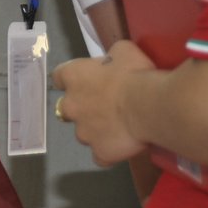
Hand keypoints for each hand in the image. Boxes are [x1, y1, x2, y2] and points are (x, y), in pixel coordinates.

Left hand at [53, 39, 153, 166]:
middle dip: (81, 108)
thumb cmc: (134, 72)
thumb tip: (112, 61)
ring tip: (120, 127)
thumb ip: (110, 57)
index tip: (85, 81)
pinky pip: (101, 156)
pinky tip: (122, 146)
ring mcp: (83, 132)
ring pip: (84, 133)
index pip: (59, 77)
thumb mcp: (123, 51)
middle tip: (105, 106)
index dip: (72, 80)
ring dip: (97, 130)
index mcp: (73, 77)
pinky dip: (109, 151)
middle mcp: (71, 105)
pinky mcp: (99, 152)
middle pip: (67, 109)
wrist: (148, 105)